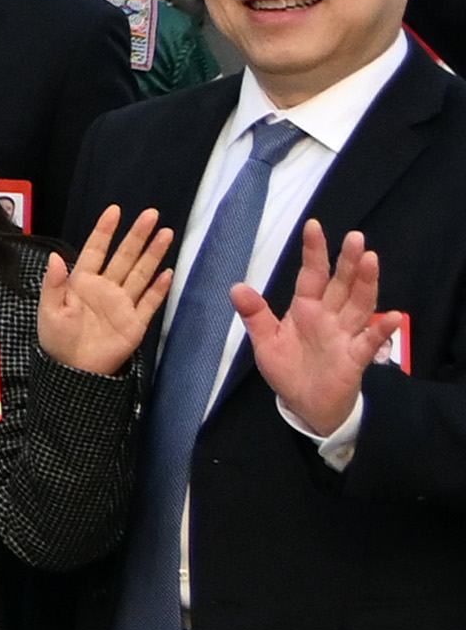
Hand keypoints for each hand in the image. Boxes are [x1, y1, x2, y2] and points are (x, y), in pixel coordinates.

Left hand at [36, 207, 185, 385]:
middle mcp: (105, 288)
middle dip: (137, 236)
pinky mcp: (135, 322)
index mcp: (82, 282)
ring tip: (166, 234)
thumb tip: (56, 256)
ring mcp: (122, 304)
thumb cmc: (57, 339)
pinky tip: (168, 273)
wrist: (75, 371)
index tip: (115, 211)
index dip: (105, 231)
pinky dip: (159, 288)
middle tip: (151, 215)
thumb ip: (54, 284)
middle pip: (124, 256)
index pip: (95, 250)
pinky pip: (149, 302)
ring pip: (140, 273)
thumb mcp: (49, 310)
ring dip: (153, 255)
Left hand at [256, 227, 399, 442]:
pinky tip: (393, 316)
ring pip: (360, 305)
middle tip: (356, 237)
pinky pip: (370, 341)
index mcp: (306, 309)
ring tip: (372, 260)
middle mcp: (330, 317)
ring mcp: (345, 335)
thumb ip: (255, 315)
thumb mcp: (265, 341)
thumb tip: (236, 286)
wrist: (304, 404)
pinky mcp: (355, 358)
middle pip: (342, 284)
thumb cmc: (288, 369)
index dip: (313, 252)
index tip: (314, 226)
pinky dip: (382, 330)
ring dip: (366, 283)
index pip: (312, 275)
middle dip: (348, 261)